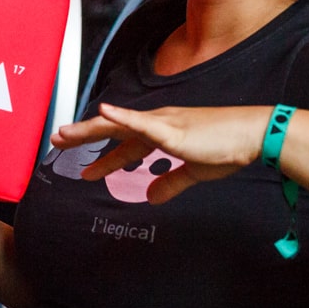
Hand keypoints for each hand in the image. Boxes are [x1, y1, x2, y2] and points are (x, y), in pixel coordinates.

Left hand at [53, 102, 269, 203]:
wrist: (251, 136)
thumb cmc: (227, 148)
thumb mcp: (194, 171)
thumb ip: (171, 182)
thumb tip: (151, 197)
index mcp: (163, 133)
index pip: (126, 145)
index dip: (105, 157)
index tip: (86, 169)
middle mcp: (157, 123)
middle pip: (113, 128)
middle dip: (84, 135)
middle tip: (57, 140)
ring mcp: (162, 123)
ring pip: (118, 123)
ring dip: (90, 128)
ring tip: (65, 133)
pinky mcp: (171, 129)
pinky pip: (141, 122)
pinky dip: (120, 116)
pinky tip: (103, 111)